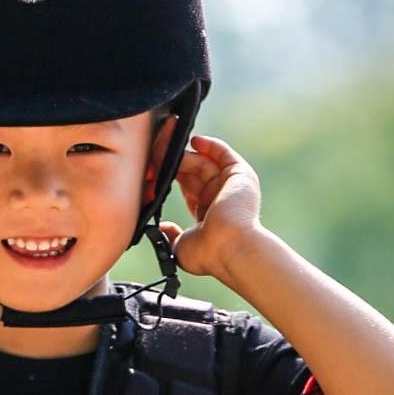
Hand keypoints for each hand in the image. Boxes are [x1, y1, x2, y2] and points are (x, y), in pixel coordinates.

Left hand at [160, 134, 263, 281]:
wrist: (229, 247)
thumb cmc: (209, 253)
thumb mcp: (181, 247)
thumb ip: (171, 236)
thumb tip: (164, 228)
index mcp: (208, 215)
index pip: (188, 189)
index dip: (171, 179)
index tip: (154, 172)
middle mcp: (220, 199)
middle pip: (194, 173)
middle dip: (175, 163)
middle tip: (156, 154)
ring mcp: (230, 186)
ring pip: (205, 162)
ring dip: (185, 154)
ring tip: (167, 149)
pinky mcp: (240, 175)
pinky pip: (224, 154)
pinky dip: (210, 145)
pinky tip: (194, 141)